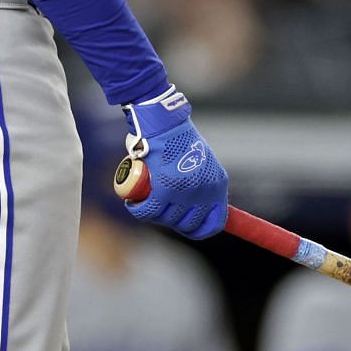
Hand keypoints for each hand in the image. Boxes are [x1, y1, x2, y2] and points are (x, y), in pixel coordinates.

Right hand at [121, 87, 229, 239]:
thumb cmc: (177, 138)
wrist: (164, 121)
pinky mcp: (165, 190)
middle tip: (158, 209)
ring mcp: (186, 192)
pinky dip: (138, 209)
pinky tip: (133, 203)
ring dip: (152, 214)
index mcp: (218, 184)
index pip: (214, 223)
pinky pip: (149, 211)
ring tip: (143, 201)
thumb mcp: (201, 161)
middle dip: (170, 221)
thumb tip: (192, 207)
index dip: (197, 229)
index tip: (183, 227)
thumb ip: (201, 183)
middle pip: (187, 224)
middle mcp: (205, 191)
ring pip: (166, 219)